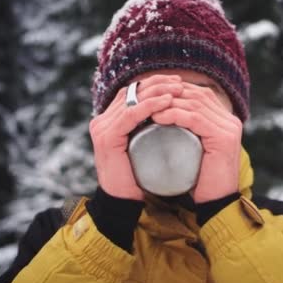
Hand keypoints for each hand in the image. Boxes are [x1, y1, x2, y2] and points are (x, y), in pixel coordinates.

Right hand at [89, 75, 183, 199]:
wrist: (124, 201)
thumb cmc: (139, 176)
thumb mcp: (145, 146)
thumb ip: (149, 129)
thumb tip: (174, 113)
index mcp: (109, 120)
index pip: (131, 92)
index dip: (154, 83)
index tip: (177, 82)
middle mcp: (102, 121)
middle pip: (130, 91)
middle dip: (157, 83)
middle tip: (180, 83)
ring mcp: (102, 128)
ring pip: (131, 99)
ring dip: (157, 91)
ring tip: (178, 90)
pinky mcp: (107, 138)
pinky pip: (130, 115)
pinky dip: (150, 106)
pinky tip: (166, 102)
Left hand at [151, 82, 241, 202]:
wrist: (216, 203)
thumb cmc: (201, 179)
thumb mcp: (193, 149)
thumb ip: (186, 132)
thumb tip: (160, 116)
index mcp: (225, 120)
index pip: (200, 94)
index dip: (175, 91)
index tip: (152, 96)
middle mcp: (231, 120)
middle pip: (198, 95)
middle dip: (170, 93)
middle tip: (147, 99)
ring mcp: (229, 128)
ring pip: (196, 103)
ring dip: (169, 102)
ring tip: (148, 108)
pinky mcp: (224, 138)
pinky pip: (196, 119)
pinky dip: (175, 115)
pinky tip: (158, 117)